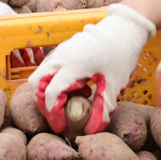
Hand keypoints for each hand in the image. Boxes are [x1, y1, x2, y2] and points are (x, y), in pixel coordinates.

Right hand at [27, 4, 155, 134]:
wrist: (125, 28)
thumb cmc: (120, 55)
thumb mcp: (114, 85)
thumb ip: (101, 109)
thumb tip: (91, 130)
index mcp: (72, 65)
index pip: (51, 93)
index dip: (53, 114)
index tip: (61, 127)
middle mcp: (61, 57)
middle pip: (36, 83)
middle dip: (42, 103)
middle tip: (58, 115)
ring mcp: (61, 50)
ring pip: (40, 74)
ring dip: (49, 91)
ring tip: (74, 98)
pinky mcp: (64, 48)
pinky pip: (50, 67)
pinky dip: (55, 80)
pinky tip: (79, 86)